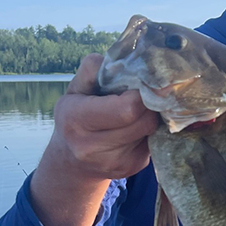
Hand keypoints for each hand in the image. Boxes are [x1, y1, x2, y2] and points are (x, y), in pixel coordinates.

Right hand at [30, 53, 158, 225]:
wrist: (72, 161)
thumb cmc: (75, 116)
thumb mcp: (75, 89)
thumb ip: (93, 70)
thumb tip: (121, 57)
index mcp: (76, 119)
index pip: (127, 108)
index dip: (139, 94)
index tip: (138, 86)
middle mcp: (92, 147)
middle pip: (144, 121)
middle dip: (148, 105)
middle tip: (143, 96)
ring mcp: (114, 163)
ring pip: (150, 131)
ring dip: (149, 118)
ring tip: (138, 111)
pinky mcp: (130, 169)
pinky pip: (153, 143)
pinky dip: (148, 132)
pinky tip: (136, 128)